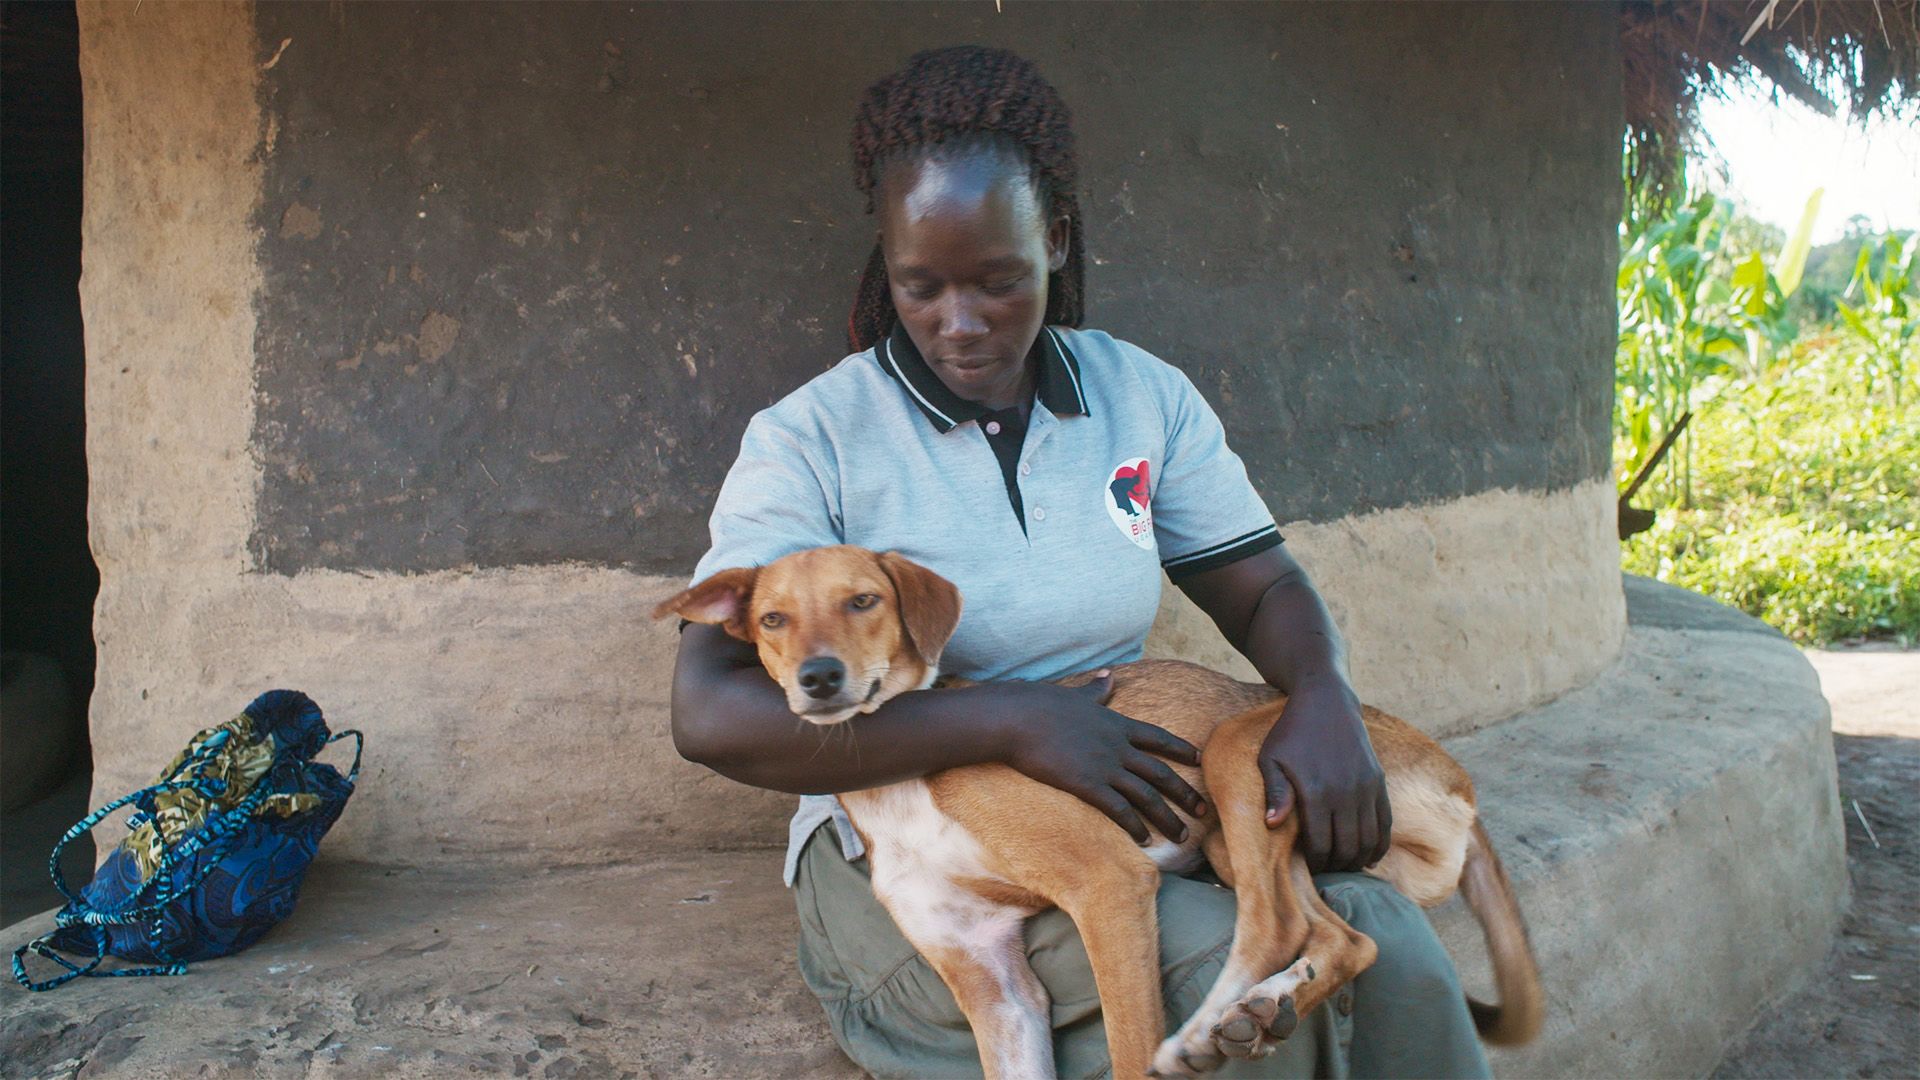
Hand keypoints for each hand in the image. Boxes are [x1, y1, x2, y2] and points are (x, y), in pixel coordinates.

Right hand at [987, 673, 1207, 844]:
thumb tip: (1110, 675)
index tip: (1198, 759)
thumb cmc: (1038, 703)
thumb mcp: (1075, 694)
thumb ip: (1096, 689)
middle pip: (1161, 772)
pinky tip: (1145, 840)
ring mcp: (1105, 765)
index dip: (1179, 749)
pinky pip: (1120, 810)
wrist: (1016, 718)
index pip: (1157, 737)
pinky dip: (1135, 826)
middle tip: (1203, 810)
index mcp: (1115, 723)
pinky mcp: (1088, 784)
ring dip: (1167, 818)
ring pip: (1147, 795)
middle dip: (1185, 792)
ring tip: (1182, 837)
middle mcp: (1117, 745)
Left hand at [1258, 676, 1390, 872]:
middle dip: (1336, 864)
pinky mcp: (1378, 781)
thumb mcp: (1271, 758)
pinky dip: (1379, 844)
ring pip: (1369, 839)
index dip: (1316, 862)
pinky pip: (1385, 823)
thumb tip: (1273, 824)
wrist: (1326, 701)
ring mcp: (1366, 787)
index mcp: (1316, 791)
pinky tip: (1368, 856)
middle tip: (1325, 869)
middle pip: (1347, 847)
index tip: (1309, 868)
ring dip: (1358, 858)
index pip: (1321, 844)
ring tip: (1344, 864)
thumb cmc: (1291, 733)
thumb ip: (1274, 792)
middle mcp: (1345, 792)